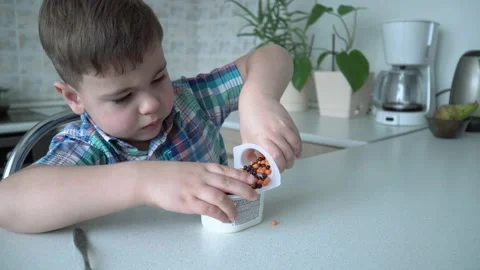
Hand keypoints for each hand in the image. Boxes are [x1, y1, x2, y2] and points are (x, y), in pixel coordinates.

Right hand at [137, 161, 257, 222]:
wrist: (150, 179)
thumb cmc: (170, 175)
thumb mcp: (192, 169)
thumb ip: (207, 175)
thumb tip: (225, 184)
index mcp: (204, 167)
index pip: (228, 170)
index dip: (242, 176)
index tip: (253, 180)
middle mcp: (202, 177)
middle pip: (229, 182)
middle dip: (244, 190)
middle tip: (253, 196)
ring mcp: (195, 189)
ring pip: (221, 197)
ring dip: (232, 207)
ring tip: (236, 214)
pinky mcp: (188, 202)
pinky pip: (209, 209)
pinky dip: (220, 215)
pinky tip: (225, 219)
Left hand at [239, 93, 301, 171]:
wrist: (258, 99)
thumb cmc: (249, 120)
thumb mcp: (246, 137)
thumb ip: (250, 151)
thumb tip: (253, 165)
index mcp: (262, 138)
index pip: (276, 156)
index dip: (279, 166)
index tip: (278, 170)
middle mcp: (274, 133)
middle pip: (287, 152)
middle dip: (288, 163)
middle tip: (285, 166)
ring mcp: (284, 127)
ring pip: (295, 145)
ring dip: (294, 156)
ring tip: (291, 159)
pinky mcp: (290, 122)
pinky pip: (297, 137)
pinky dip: (298, 147)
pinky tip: (296, 152)